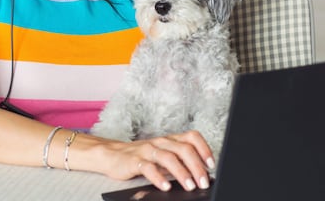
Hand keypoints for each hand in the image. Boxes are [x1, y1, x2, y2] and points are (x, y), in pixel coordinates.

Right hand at [99, 130, 214, 191]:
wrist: (113, 155)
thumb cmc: (142, 157)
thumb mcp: (164, 156)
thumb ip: (180, 162)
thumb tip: (201, 174)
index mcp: (171, 139)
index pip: (192, 137)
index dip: (204, 149)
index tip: (211, 164)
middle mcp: (161, 142)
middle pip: (184, 149)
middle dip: (196, 166)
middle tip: (203, 181)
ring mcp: (148, 150)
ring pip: (168, 158)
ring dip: (182, 173)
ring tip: (190, 186)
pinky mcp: (135, 161)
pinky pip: (149, 168)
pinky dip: (159, 178)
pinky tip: (166, 186)